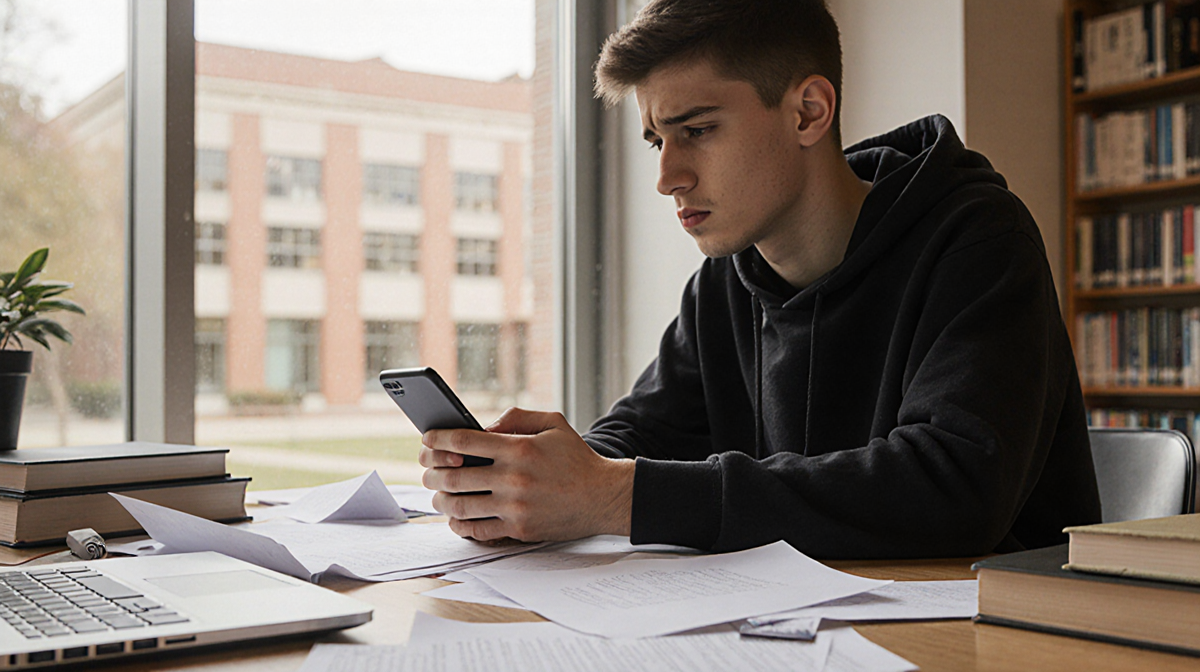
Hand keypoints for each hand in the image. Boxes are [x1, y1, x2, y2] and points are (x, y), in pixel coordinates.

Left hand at [419, 408, 633, 541]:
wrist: (603, 496)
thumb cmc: (576, 458)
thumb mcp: (553, 423)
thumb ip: (515, 418)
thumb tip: (481, 428)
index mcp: (518, 449)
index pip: (463, 442)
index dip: (437, 439)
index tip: (427, 439)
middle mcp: (513, 479)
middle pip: (454, 476)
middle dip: (432, 472)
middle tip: (428, 470)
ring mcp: (515, 507)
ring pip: (460, 506)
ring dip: (441, 499)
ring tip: (439, 493)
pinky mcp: (519, 529)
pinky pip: (477, 530)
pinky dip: (459, 524)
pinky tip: (456, 516)